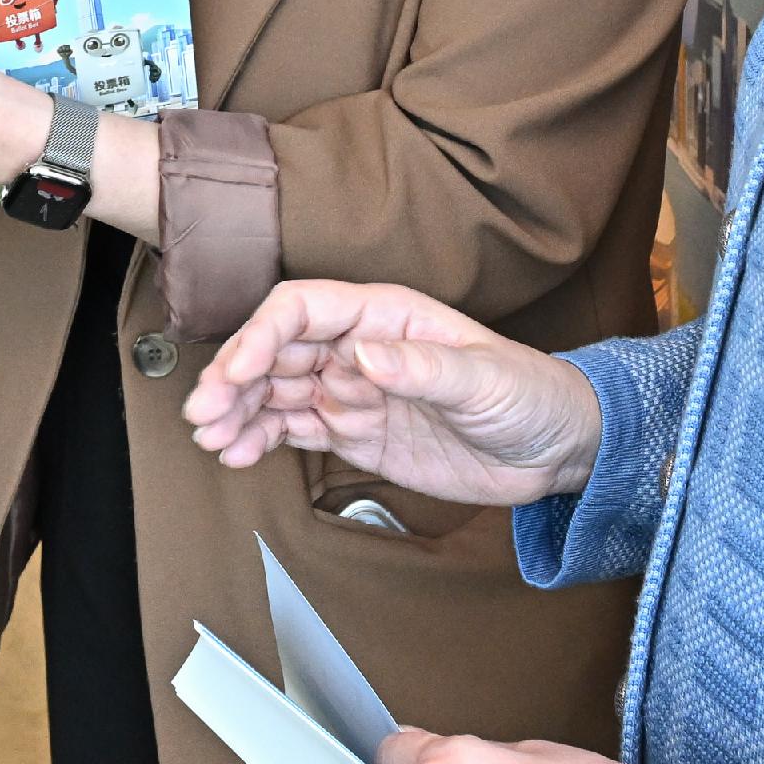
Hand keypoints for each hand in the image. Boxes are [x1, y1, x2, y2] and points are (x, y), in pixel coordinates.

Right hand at [181, 281, 601, 506]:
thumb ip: (423, 366)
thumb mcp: (485, 378)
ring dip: (240, 411)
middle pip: (278, 351)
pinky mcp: (358, 433)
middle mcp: (360, 348)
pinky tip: (238, 453)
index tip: (239, 371)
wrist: (558, 450)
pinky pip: (296, 430)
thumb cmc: (531, 395)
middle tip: (205, 413)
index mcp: (385, 317)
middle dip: (235, 378)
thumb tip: (363, 355)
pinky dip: (262, 439)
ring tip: (212, 439)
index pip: (303, 310)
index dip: (262, 335)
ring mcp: (355, 391)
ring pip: (278, 393)